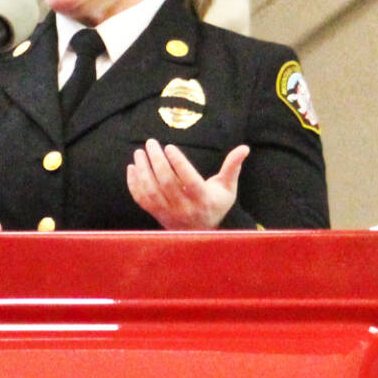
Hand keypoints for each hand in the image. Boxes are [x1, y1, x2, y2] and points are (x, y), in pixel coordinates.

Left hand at [127, 139, 247, 229]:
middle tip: (151, 143)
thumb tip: (244, 148)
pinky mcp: (157, 215)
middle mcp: (185, 208)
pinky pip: (141, 200)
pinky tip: (132, 168)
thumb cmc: (216, 204)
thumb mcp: (228, 188)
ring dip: (143, 170)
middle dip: (157, 160)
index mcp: (203, 199)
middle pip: (166, 182)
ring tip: (139, 152)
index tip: (170, 147)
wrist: (202, 234)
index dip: (178, 163)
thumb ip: (233, 167)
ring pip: (151, 191)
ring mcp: (168, 213)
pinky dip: (133, 184)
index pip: (189, 180)